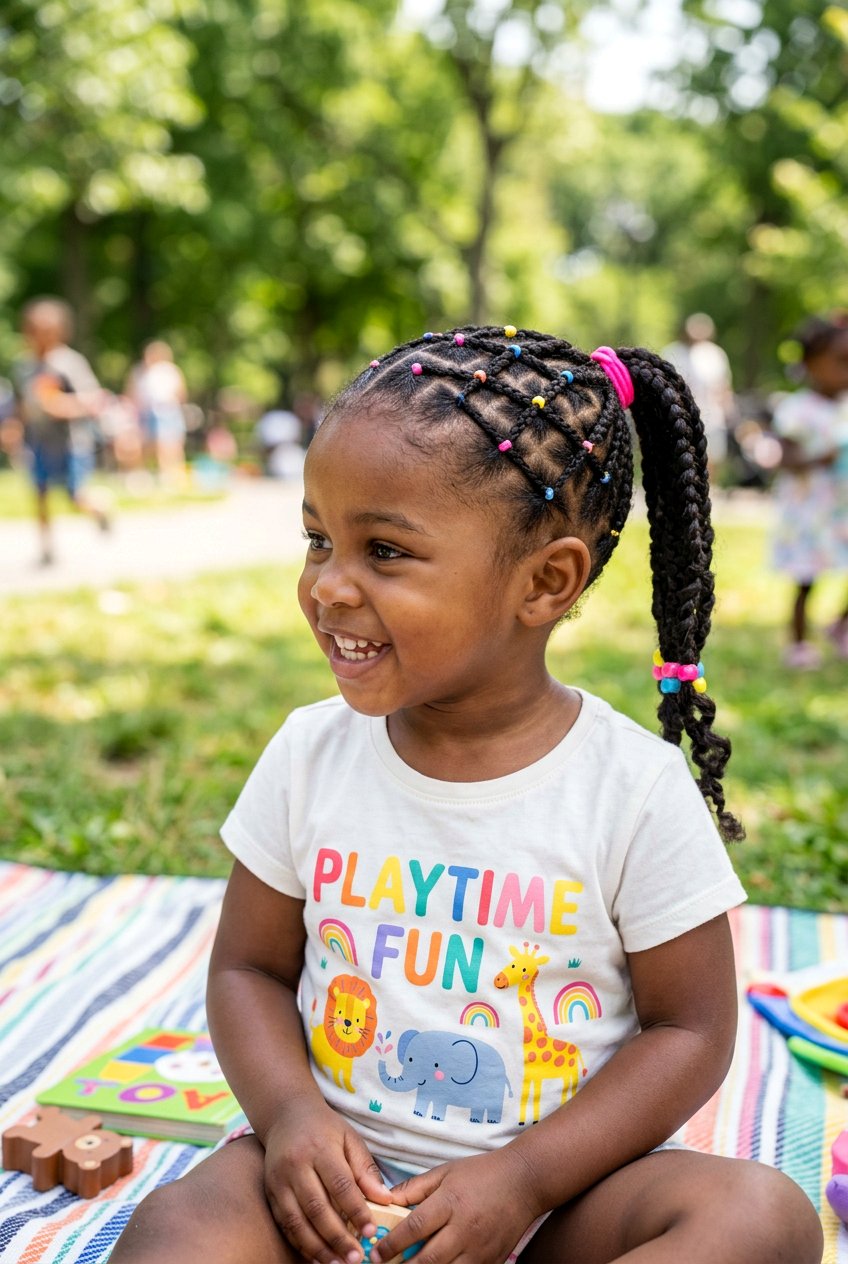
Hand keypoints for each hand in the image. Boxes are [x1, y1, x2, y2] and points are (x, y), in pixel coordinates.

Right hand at [262, 1098, 391, 1263]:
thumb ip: (365, 1169)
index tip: (370, 1232)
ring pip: (297, 1220)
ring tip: (337, 1263)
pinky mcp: (269, 1192)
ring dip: (317, 1247)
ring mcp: (279, 1180)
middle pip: (317, 1207)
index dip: (356, 1210)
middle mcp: (296, 1164)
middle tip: (355, 1258)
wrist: (286, 1115)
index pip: (340, 1184)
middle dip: (337, 1236)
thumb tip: (385, 1199)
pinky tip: (316, 1256)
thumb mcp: (350, 1139)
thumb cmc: (325, 1128)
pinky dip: (299, 1243)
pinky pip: (284, 1223)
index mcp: (320, 1148)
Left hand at [371, 1149, 540, 1263]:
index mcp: (450, 1202)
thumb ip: (415, 1187)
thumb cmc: (482, 1173)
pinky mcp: (492, 1262)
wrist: (524, 1181)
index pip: (415, 1227)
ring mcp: (480, 1249)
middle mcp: (464, 1229)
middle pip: (429, 1258)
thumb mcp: (446, 1171)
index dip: (392, 1243)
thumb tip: (386, 1199)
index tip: (375, 1253)